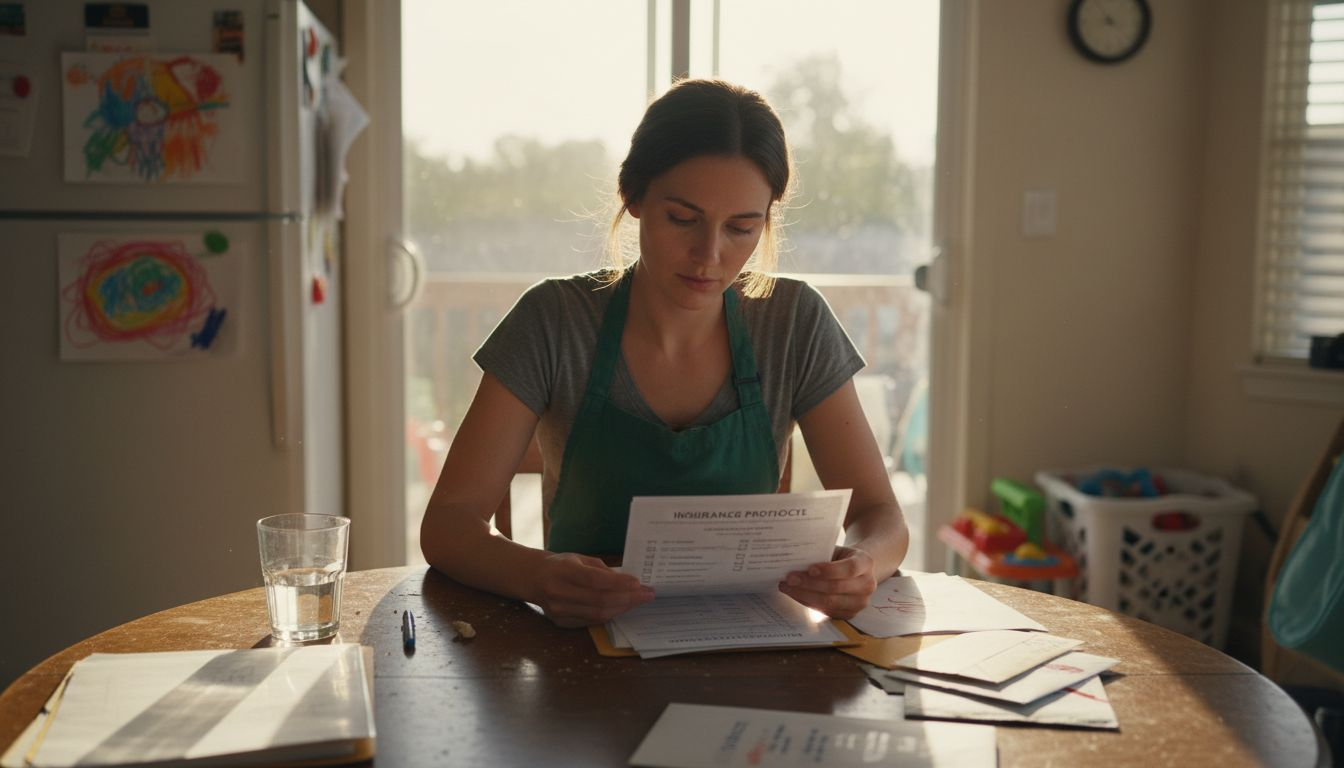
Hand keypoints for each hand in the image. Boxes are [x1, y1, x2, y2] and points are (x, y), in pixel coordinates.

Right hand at [531, 553, 654, 627]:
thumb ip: (601, 570)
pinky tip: (621, 608)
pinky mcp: (561, 622)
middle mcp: (558, 591)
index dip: (618, 583)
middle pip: (599, 600)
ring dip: (622, 608)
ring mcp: (558, 610)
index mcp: (563, 570)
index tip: (638, 583)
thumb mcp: (579, 558)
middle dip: (627, 598)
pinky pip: (591, 621)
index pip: (594, 580)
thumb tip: (627, 582)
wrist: (533, 578)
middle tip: (646, 594)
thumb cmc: (560, 565)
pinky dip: (610, 615)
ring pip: (598, 614)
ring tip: (638, 601)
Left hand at [778, 546, 877, 618]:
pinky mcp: (850, 614)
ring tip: (787, 587)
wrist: (857, 571)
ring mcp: (860, 602)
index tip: (810, 569)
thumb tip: (795, 559)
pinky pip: (826, 611)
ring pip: (830, 603)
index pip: (849, 568)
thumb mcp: (837, 550)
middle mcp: (867, 585)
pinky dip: (808, 603)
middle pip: (836, 588)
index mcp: (866, 563)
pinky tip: (795, 594)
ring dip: (805, 595)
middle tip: (790, 578)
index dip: (829, 570)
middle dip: (810, 584)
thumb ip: (822, 554)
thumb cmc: (841, 557)